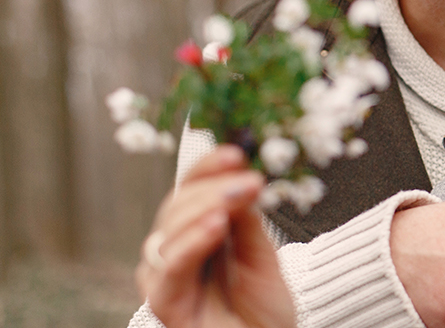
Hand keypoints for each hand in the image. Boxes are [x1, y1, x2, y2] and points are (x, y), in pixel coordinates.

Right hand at [136, 145, 294, 327]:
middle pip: (178, 204)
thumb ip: (247, 219)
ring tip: (239, 195)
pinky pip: (171, 269)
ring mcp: (166, 275)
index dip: (208, 167)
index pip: (192, 188)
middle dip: (213, 186)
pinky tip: (216, 226)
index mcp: (196, 230)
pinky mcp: (165, 302)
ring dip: (205, 207)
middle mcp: (175, 249)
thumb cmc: (262, 308)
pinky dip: (192, 243)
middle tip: (249, 177)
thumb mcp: (261, 253)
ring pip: (170, 230)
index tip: (236, 152)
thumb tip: (240, 174)